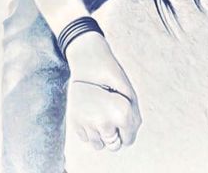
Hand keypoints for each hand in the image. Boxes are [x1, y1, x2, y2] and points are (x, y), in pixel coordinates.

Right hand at [66, 32, 141, 151]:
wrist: (89, 62)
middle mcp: (104, 123)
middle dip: (115, 135)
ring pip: (98, 145)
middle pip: (113, 145)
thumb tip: (128, 137)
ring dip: (101, 135)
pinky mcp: (74, 121)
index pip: (128, 140)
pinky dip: (89, 130)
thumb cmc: (112, 77)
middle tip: (111, 116)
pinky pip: (85, 137)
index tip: (124, 118)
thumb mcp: (129, 93)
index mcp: (122, 115)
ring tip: (100, 116)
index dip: (128, 131)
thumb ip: (133, 117)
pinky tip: (90, 113)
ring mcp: (88, 123)